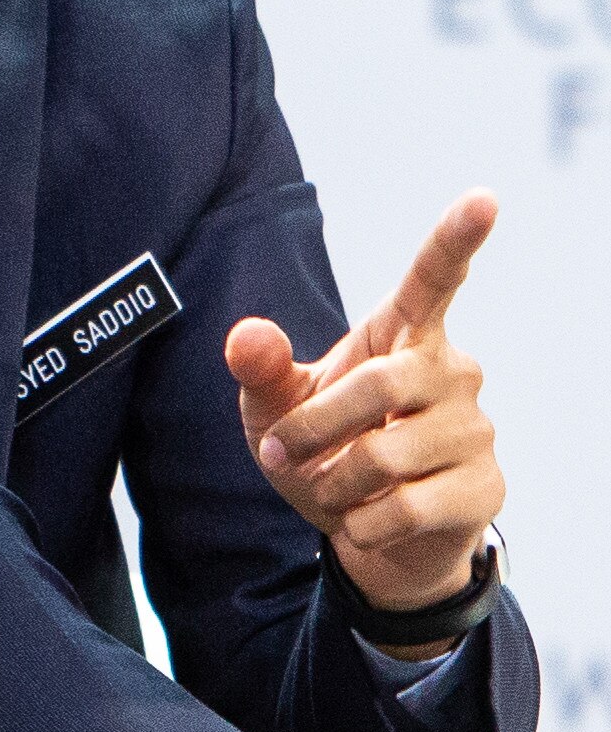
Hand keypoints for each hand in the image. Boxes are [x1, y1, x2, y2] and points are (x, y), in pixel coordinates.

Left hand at [224, 192, 503, 637]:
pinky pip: (406, 508)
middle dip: (316, 427)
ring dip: (334, 483)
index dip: (456, 240)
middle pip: (379, 384)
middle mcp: (451, 371)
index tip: (483, 199)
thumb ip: (260, 370)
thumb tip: (247, 336)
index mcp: (404, 335)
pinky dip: (361, 524)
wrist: (364, 532)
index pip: (434, 280)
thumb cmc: (323, 452)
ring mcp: (475, 430)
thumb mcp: (274, 411)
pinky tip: (364, 521)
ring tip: (333, 489)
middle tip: (283, 453)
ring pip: (387, 455)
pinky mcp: (484, 489)